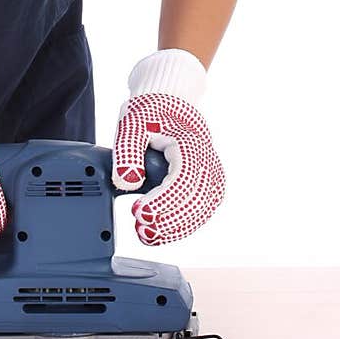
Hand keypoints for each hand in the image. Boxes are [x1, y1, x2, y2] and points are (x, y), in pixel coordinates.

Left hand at [111, 48, 224, 244]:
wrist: (169, 103)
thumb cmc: (151, 111)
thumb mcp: (132, 123)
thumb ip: (127, 152)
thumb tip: (128, 181)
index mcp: (190, 144)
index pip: (182, 180)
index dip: (163, 201)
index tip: (139, 212)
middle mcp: (207, 161)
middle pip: (195, 200)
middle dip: (168, 221)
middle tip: (141, 229)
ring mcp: (211, 174)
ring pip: (201, 211)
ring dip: (176, 228)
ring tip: (148, 235)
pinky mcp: (209, 185)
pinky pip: (201, 210)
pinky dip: (182, 225)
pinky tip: (162, 232)